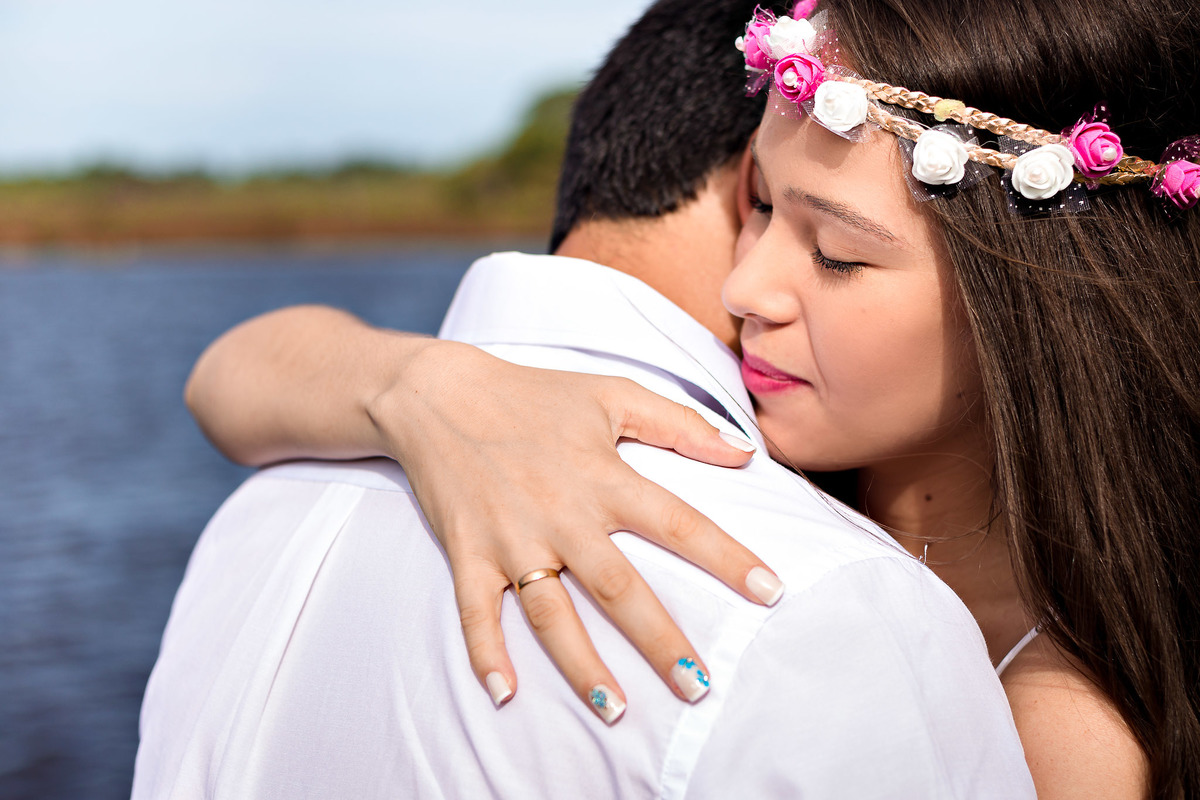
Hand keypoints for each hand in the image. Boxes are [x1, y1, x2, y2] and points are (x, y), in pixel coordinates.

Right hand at [372, 340, 782, 722]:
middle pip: (619, 589)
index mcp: (603, 477)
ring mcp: (510, 538)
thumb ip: (681, 423)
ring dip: (582, 666)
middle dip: (660, 642)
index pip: (679, 523)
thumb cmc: (535, 394)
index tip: (769, 593)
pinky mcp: (467, 553)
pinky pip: (475, 612)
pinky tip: (504, 695)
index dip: (728, 558)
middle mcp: (561, 515)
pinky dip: (485, 654)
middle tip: (699, 687)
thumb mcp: (612, 393)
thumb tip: (746, 453)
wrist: (439, 395)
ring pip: (551, 615)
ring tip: (615, 710)